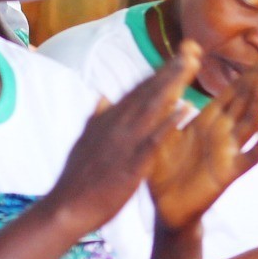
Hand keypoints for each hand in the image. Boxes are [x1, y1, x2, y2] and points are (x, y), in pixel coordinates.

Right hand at [46, 43, 203, 234]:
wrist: (64, 209)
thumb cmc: (77, 180)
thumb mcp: (84, 142)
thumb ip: (96, 119)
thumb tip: (102, 97)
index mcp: (108, 120)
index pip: (137, 91)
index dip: (159, 72)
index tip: (178, 56)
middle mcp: (116, 125)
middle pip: (148, 91)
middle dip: (171, 69)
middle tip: (193, 49)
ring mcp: (124, 142)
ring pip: (152, 107)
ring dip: (173, 84)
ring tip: (192, 64)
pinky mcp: (131, 163)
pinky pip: (154, 139)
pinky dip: (169, 122)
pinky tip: (185, 109)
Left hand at [146, 44, 257, 230]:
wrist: (165, 209)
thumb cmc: (164, 169)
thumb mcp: (162, 129)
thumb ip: (170, 102)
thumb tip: (172, 79)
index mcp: (211, 119)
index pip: (237, 88)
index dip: (253, 68)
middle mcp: (225, 131)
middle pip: (249, 98)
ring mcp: (230, 151)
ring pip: (251, 122)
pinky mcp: (228, 173)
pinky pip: (249, 158)